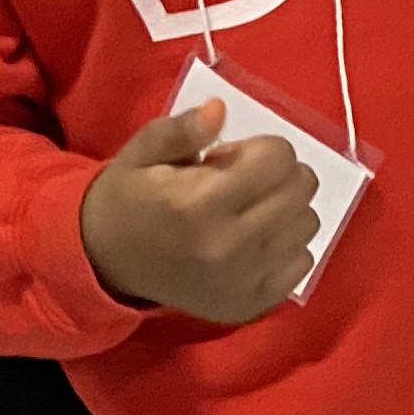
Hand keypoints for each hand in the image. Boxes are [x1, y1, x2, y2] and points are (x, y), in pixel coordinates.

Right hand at [78, 109, 318, 323]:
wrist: (106, 263)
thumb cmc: (129, 198)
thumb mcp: (142, 153)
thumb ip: (181, 130)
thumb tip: (219, 110)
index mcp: (199, 202)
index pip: (278, 158)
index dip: (261, 148)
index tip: (231, 158)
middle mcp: (229, 245)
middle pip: (300, 189)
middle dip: (279, 173)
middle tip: (244, 181)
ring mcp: (244, 280)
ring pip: (307, 224)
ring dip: (286, 208)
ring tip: (249, 210)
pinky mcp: (251, 303)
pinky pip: (303, 262)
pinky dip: (286, 245)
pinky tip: (254, 240)